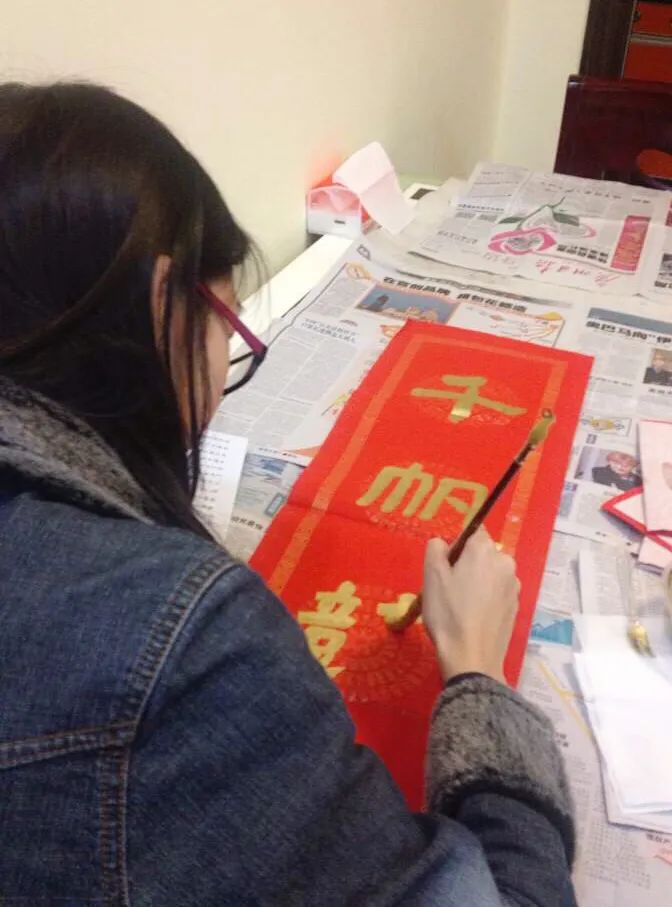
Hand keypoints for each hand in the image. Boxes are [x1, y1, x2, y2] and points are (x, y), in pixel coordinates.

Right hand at [421, 528, 519, 683]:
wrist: (472, 658)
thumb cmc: (448, 614)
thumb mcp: (431, 576)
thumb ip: (435, 548)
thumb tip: (443, 544)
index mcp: (485, 550)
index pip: (473, 530)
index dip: (456, 544)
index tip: (445, 566)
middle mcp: (505, 562)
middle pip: (483, 552)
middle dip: (467, 564)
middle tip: (449, 588)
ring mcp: (514, 586)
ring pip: (490, 573)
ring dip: (477, 581)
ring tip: (461, 605)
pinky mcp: (516, 606)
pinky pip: (497, 591)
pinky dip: (486, 597)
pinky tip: (474, 616)